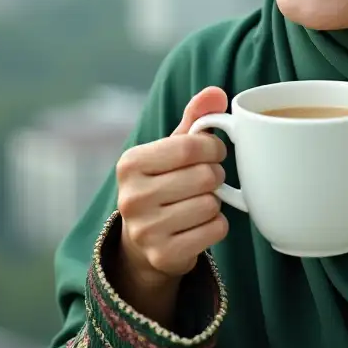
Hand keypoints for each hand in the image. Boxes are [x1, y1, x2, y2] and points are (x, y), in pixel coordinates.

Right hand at [112, 87, 229, 320]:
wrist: (143, 241)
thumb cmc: (163, 183)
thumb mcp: (172, 149)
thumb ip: (195, 119)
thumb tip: (217, 92)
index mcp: (131, 163)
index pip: (189, 146)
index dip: (213, 147)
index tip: (214, 151)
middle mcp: (132, 197)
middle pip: (205, 176)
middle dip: (215, 176)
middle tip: (206, 180)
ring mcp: (145, 230)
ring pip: (212, 204)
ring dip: (215, 202)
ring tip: (198, 202)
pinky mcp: (163, 255)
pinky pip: (215, 230)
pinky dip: (216, 226)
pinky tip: (199, 224)